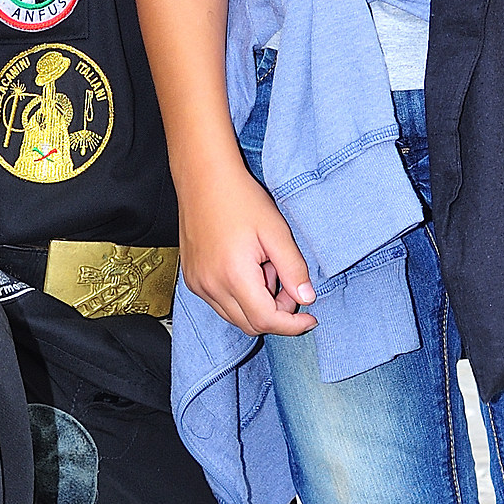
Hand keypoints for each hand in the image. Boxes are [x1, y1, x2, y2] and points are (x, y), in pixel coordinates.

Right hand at [178, 149, 317, 338]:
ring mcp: (198, 284)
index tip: (310, 319)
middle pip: (250, 324)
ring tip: (264, 266)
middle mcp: (211, 286)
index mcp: (233, 275)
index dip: (292, 325)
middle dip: (276, 313)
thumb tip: (307, 298)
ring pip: (235, 316)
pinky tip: (245, 267)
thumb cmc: (240, 198)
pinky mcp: (192, 279)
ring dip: (257, 304)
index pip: (266, 320)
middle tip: (288, 282)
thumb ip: (293, 268)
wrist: (204, 177)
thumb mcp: (276, 230)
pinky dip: (239, 297)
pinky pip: (220, 303)